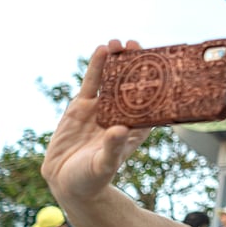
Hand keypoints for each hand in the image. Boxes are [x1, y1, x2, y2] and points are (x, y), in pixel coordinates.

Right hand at [40, 41, 151, 202]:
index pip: (151, 103)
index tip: (159, 66)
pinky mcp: (82, 107)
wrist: (66, 183)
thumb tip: (120, 130)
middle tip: (137, 45)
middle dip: (135, 66)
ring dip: (116, 61)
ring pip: (111, 80)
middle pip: (132, 86)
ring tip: (119, 43)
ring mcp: (102, 109)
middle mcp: (121, 115)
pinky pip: (91, 83)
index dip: (155, 84)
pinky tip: (102, 50)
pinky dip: (97, 67)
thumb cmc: (92, 179)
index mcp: (135, 129)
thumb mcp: (103, 165)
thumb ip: (112, 148)